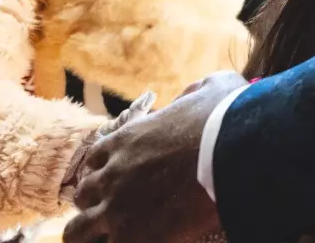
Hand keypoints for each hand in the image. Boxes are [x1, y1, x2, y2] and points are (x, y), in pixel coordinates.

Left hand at [65, 73, 244, 242]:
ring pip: (77, 231)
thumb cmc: (229, 119)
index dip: (106, 168)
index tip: (121, 176)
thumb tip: (189, 99)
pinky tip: (139, 241)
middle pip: (83, 195)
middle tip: (120, 208)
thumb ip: (193, 92)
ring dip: (93, 232)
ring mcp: (116, 208)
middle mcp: (112, 174)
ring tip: (116, 234)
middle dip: (98, 201)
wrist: (237, 154)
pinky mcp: (132, 236)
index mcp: (126, 139)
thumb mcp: (214, 87)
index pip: (94, 159)